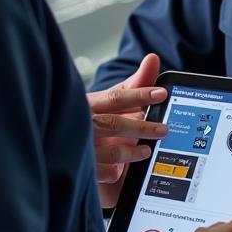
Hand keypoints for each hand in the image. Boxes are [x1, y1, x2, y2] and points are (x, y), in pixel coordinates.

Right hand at [88, 54, 167, 208]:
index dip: (140, 94)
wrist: (67, 148)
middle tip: (164, 129)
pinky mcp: (80, 169)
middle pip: (114, 124)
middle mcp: (82, 123)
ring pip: (110, 151)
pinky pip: (100, 173)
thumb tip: (153, 58)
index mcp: (90, 103)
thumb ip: (135, 83)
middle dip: (141, 127)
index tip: (162, 93)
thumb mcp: (114, 100)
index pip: (116, 97)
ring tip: (147, 151)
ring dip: (131, 152)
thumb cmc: (96, 118)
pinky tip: (121, 170)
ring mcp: (79, 146)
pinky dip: (113, 172)